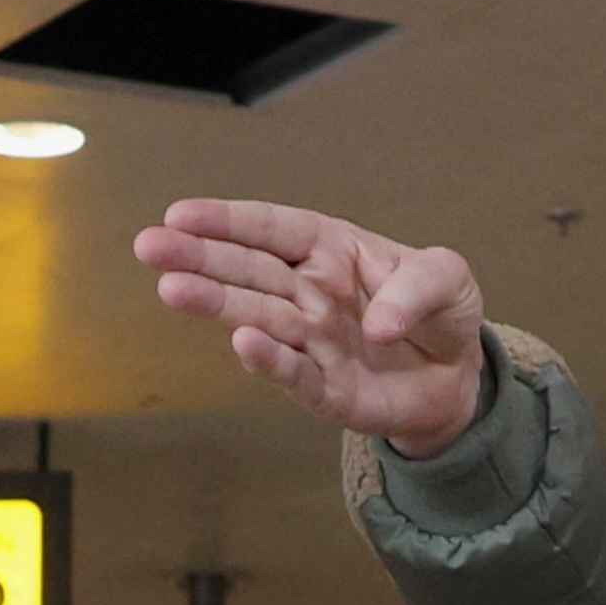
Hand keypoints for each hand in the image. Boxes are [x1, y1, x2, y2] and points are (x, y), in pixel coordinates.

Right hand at [129, 198, 492, 450]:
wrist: (454, 379)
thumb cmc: (440, 315)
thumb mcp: (448, 279)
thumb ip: (417, 287)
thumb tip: (379, 322)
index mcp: (332, 251)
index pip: (273, 230)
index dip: (228, 221)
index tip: (180, 215)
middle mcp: (309, 293)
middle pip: (248, 270)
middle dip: (199, 257)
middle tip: (151, 247)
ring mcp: (311, 340)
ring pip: (255, 317)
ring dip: (215, 303)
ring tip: (173, 289)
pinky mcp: (322, 389)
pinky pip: (291, 372)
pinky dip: (269, 360)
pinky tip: (241, 344)